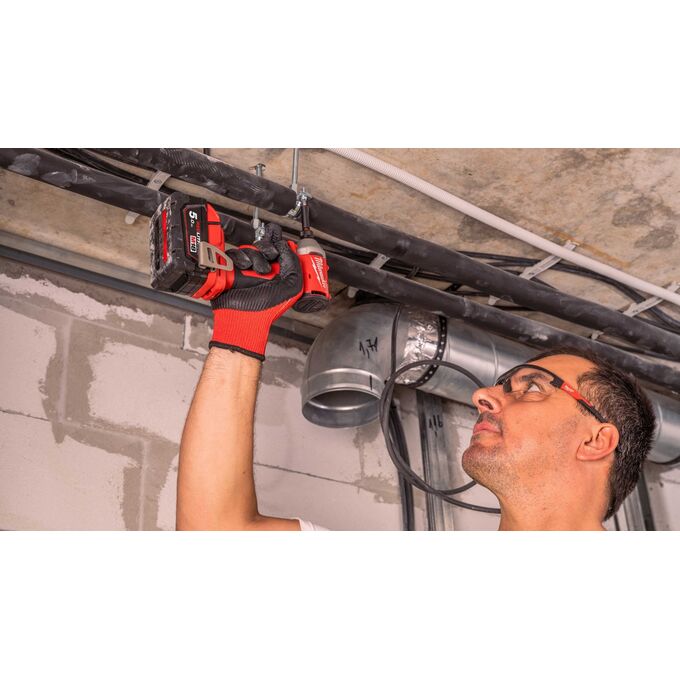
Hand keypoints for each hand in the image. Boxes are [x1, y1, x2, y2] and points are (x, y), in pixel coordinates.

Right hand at [209, 223, 302, 360]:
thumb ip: (294, 264)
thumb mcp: (292, 286)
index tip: (277, 234)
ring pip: (249, 249)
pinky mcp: (231, 268)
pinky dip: (239, 259)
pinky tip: (243, 268)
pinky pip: (234, 253)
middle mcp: (262, 270)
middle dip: (267, 249)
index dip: (278, 241)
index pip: (278, 250)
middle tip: (270, 257)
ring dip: (255, 258)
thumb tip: (286, 245)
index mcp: (278, 274)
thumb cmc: (266, 308)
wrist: (242, 315)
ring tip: (257, 271)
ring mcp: (246, 269)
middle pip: (263, 246)